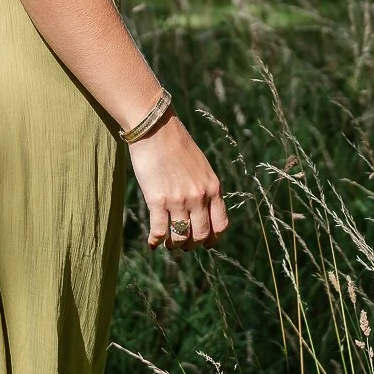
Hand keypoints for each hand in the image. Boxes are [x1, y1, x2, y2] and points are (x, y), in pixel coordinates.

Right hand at [128, 113, 227, 251]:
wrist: (155, 129)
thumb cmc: (176, 145)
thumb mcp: (201, 167)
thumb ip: (205, 188)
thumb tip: (203, 209)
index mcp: (213, 188)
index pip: (221, 225)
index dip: (213, 239)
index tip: (205, 242)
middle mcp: (199, 197)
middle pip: (201, 235)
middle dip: (192, 245)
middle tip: (183, 245)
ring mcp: (179, 200)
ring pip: (180, 237)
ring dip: (174, 245)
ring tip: (168, 243)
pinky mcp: (157, 200)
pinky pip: (159, 230)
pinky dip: (156, 241)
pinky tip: (152, 243)